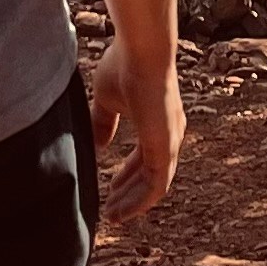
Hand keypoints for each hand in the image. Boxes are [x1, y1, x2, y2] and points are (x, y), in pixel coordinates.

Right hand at [85, 36, 183, 225]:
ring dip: (133, 202)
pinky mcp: (166, 147)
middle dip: (130, 193)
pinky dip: (140, 201)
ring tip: (112, 215)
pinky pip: (157, 185)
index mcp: (157, 123)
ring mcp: (170, 142)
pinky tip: (122, 210)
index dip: (127, 175)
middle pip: (151, 174)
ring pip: (154, 185)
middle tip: (110, 209)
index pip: (144, 157)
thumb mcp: (107, 100)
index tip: (110, 187)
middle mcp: (169, 134)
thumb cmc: (124, 66)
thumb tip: (97, 146)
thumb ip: (103, 123)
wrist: (141, 51)